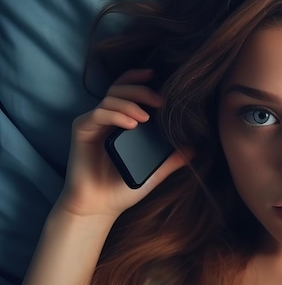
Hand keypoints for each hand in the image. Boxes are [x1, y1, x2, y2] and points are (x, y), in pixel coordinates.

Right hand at [56, 69, 187, 219]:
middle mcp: (106, 118)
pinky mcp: (82, 130)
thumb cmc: (123, 189)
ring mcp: (93, 123)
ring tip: (146, 117)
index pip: (129, 91)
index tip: (158, 77)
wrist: (100, 207)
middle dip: (141, 90)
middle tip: (161, 100)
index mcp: (121, 122)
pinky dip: (116, 115)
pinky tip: (131, 124)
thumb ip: (172, 159)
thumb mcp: (154, 172)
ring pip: (110, 98)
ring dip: (131, 104)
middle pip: (120, 89)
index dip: (140, 80)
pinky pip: (98, 114)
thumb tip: (195, 149)